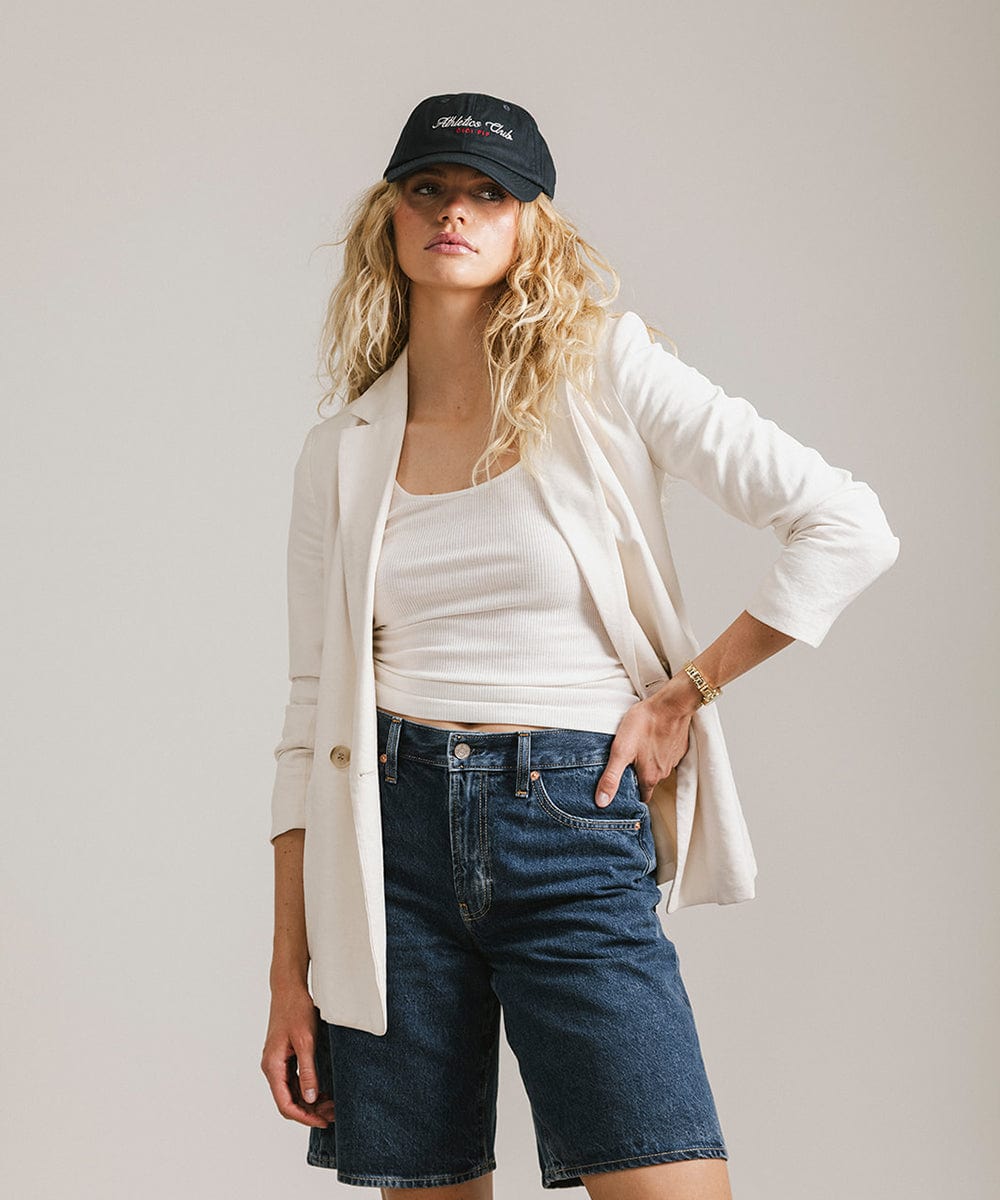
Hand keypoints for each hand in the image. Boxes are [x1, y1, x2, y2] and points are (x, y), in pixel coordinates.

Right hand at [261, 984, 335, 1127]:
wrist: (289, 988)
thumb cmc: (296, 1010)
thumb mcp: (305, 1040)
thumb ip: (307, 1070)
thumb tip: (310, 1098)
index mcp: (273, 1066)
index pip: (285, 1104)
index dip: (304, 1117)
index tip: (323, 1122)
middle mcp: (272, 1067)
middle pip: (289, 1101)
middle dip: (310, 1111)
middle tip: (333, 1114)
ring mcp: (278, 1062)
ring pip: (293, 1092)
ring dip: (310, 1102)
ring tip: (332, 1105)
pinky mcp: (285, 1056)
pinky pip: (295, 1080)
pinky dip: (308, 1088)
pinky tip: (324, 1091)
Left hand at [595, 675, 701, 807]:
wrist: (670, 704)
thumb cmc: (645, 724)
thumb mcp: (620, 750)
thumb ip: (611, 778)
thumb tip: (602, 802)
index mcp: (650, 777)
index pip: (642, 797)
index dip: (633, 798)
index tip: (624, 796)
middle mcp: (664, 772)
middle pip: (649, 782)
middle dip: (638, 778)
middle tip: (626, 769)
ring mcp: (673, 759)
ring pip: (658, 768)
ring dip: (648, 763)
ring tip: (636, 753)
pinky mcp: (678, 746)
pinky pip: (666, 754)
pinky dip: (658, 751)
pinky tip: (649, 740)